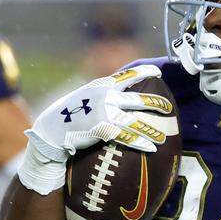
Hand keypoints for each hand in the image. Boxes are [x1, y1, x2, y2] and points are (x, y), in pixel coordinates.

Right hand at [30, 65, 170, 161]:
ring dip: (152, 129)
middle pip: (139, 99)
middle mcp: (106, 96)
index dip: (145, 71)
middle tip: (169, 107)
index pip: (128, 75)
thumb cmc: (66, 116)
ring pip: (136, 121)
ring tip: (164, 135)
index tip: (158, 71)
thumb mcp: (83, 97)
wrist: (51, 131)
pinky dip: (141, 142)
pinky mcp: (104, 129)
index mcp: (102, 85)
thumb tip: (114, 95)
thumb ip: (99, 94)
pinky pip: (127, 137)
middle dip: (157, 103)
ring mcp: (106, 112)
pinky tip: (151, 148)